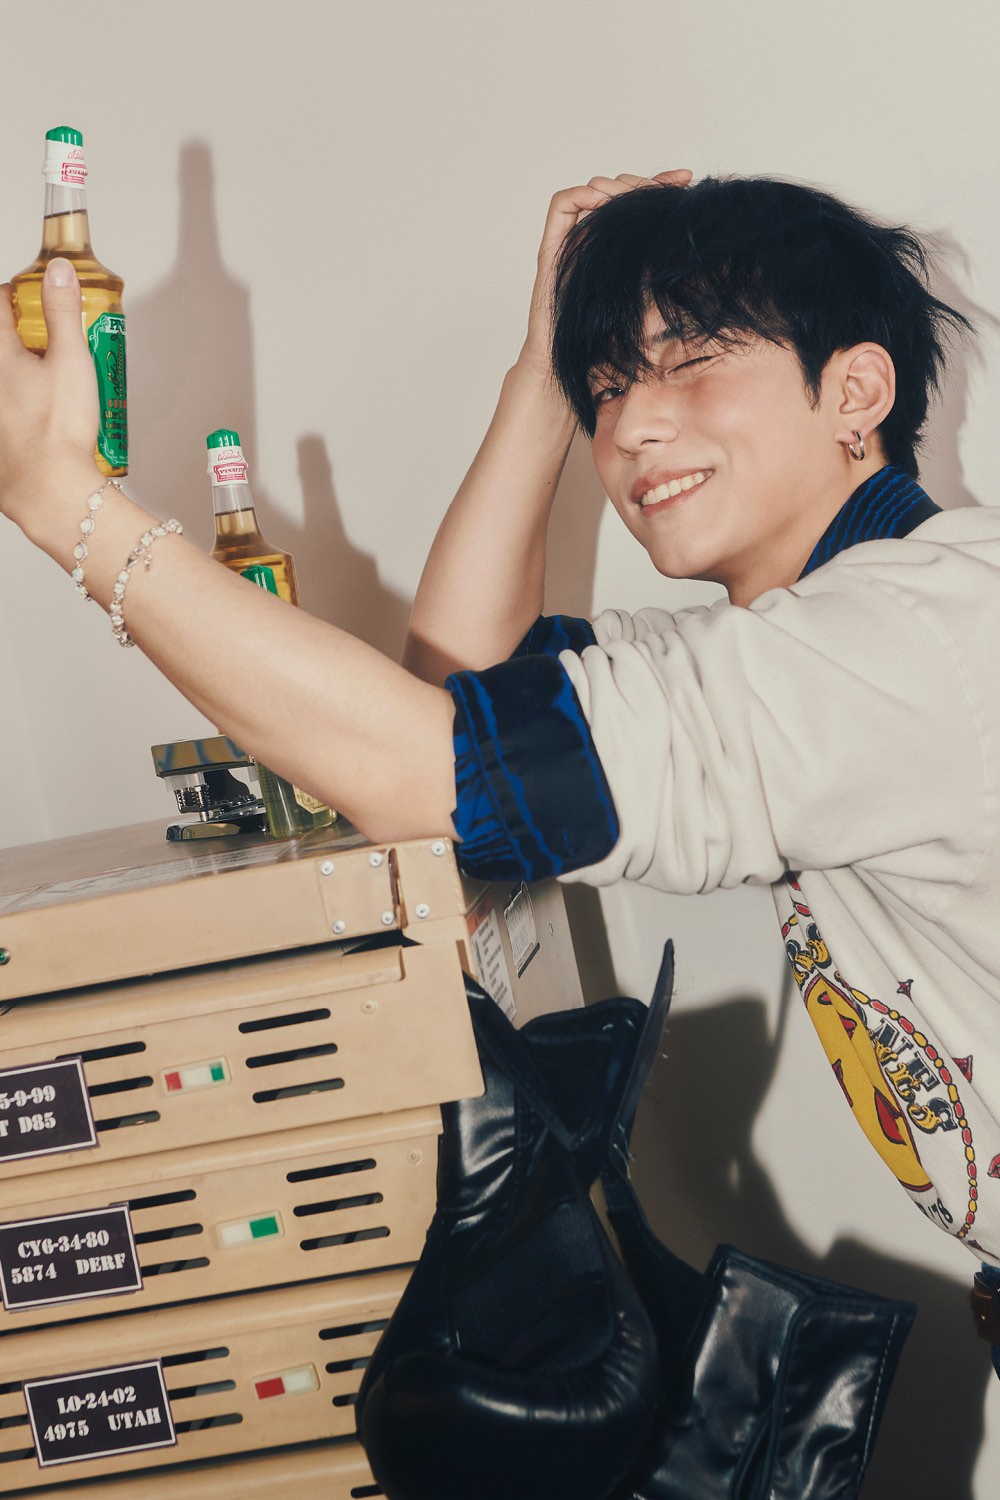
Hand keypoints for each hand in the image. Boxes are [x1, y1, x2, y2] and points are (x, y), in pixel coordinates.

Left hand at [0, 259, 100, 532]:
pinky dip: (17, 406)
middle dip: (20, 336)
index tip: (32, 296)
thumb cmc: (59, 432)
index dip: (16, 293)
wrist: (50, 490)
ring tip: (44, 380)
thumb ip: (63, 311)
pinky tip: (36, 416)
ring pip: (6, 380)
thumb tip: (57, 271)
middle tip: (44, 341)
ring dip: (19, 372)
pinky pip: (6, 413)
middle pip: (1, 344)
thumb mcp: (71, 361)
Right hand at [518, 170, 692, 381]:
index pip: (636, 203)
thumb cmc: (601, 342)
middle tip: (665, 190)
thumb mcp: (646, 298)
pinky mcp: (551, 249)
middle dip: (641, 183)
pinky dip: (582, 194)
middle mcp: (593, 239)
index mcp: (615, 248)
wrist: (567, 364)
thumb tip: (692, 246)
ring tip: (637, 197)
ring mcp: (571, 242)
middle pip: (615, 190)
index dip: (660, 184)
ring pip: (592, 190)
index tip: (685, 179)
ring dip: (616, 186)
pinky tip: (603, 201)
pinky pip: (561, 205)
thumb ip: (661, 270)